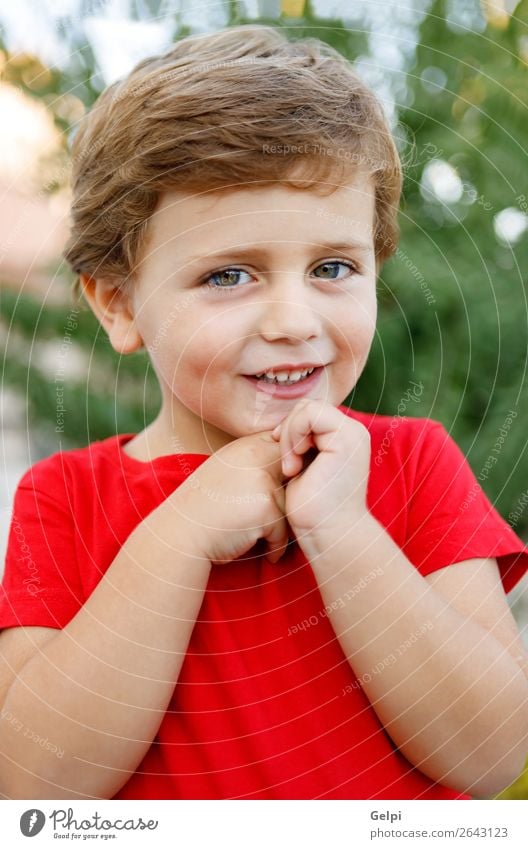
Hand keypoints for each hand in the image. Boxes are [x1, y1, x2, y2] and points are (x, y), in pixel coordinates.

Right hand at [171, 431, 289, 565]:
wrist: (178, 536)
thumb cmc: (202, 511)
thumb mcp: (225, 472)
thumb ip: (254, 463)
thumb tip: (293, 467)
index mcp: (245, 446)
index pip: (282, 449)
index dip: (286, 471)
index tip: (276, 496)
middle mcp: (255, 456)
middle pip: (295, 475)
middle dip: (292, 497)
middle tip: (281, 520)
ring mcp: (262, 481)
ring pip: (290, 506)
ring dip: (281, 527)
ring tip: (264, 541)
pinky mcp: (267, 509)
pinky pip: (285, 530)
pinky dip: (277, 547)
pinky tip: (268, 556)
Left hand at [271, 399, 370, 556]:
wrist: (328, 536)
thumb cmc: (311, 510)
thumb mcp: (303, 468)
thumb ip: (300, 444)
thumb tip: (278, 428)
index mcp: (344, 438)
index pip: (309, 413)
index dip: (290, 429)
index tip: (284, 459)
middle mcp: (353, 432)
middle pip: (307, 407)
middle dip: (288, 431)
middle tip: (286, 465)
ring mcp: (352, 433)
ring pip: (307, 408)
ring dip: (290, 436)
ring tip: (291, 468)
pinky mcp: (345, 439)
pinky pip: (309, 414)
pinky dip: (293, 436)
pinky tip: (294, 466)